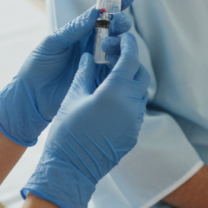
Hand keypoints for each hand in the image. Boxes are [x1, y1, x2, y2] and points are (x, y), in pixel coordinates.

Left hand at [0, 0, 135, 145]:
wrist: (31, 96)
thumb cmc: (37, 66)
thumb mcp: (53, 43)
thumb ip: (74, 29)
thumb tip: (94, 12)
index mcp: (81, 32)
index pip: (101, 14)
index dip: (116, 3)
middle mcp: (93, 45)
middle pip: (115, 29)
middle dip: (121, 22)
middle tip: (119, 22)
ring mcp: (98, 62)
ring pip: (119, 47)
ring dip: (121, 41)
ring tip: (110, 43)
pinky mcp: (101, 79)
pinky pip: (116, 68)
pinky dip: (120, 61)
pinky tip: (116, 58)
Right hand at [21, 33, 150, 207]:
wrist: (71, 169)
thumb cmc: (67, 132)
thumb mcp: (73, 96)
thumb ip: (85, 72)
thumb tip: (89, 56)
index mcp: (115, 92)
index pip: (130, 59)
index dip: (128, 44)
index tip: (122, 37)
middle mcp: (131, 105)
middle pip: (140, 74)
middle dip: (130, 61)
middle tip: (112, 57)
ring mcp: (135, 122)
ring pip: (140, 92)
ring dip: (130, 81)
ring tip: (110, 77)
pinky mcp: (133, 134)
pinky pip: (137, 109)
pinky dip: (128, 98)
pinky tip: (111, 99)